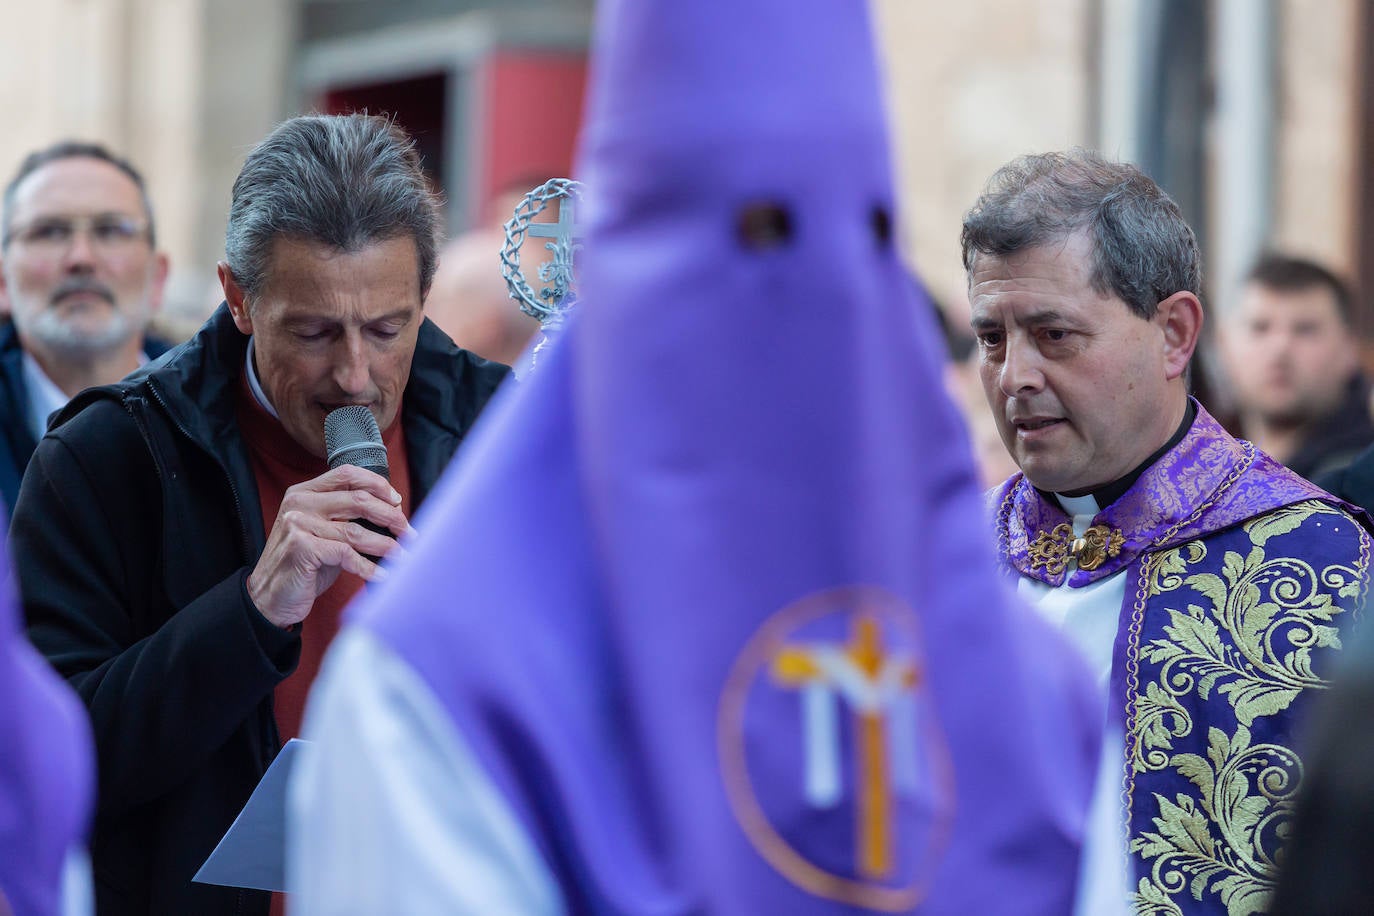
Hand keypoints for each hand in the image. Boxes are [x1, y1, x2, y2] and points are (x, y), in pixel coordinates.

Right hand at [247, 465, 407, 628]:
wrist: (268, 597)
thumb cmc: (304, 565)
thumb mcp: (322, 532)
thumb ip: (346, 517)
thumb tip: (392, 511)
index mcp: (304, 492)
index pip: (347, 474)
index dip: (378, 484)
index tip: (397, 501)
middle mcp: (300, 503)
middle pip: (358, 500)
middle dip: (390, 517)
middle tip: (409, 532)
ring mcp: (298, 524)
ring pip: (356, 531)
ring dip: (386, 545)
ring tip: (403, 556)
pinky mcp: (302, 548)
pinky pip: (347, 555)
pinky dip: (369, 567)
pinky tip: (382, 575)